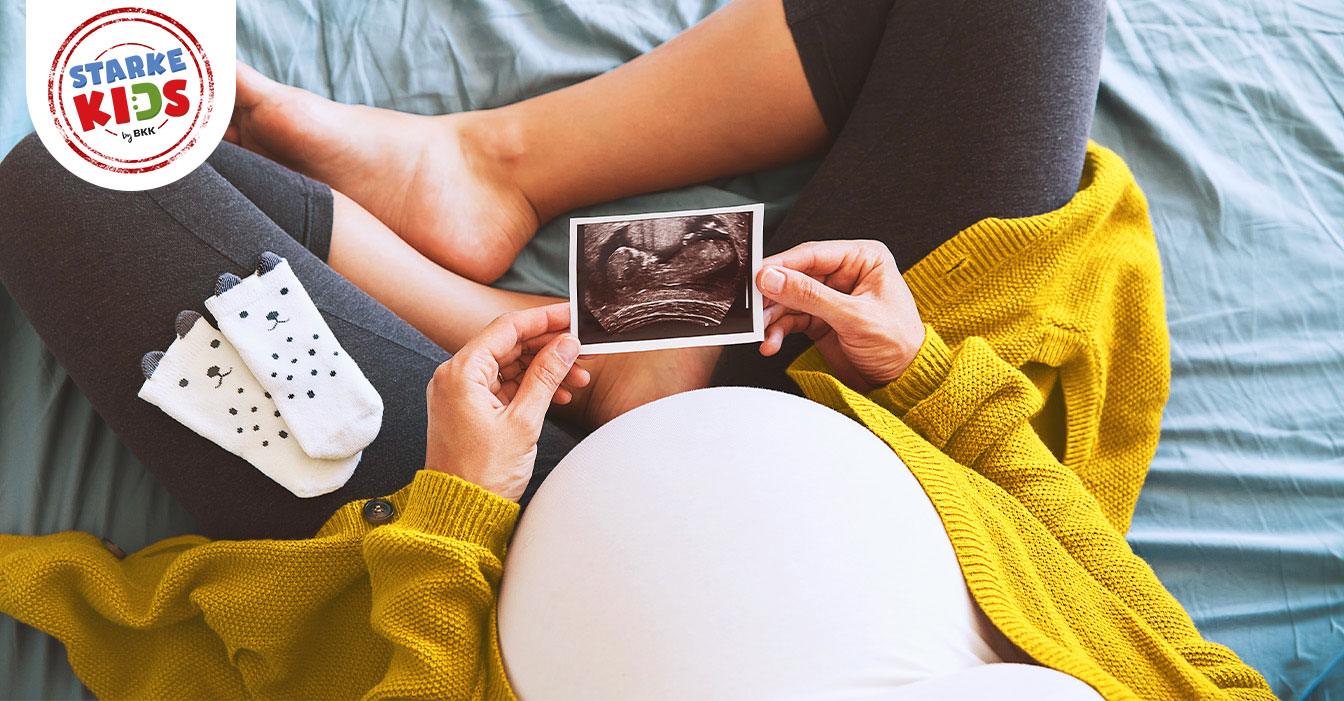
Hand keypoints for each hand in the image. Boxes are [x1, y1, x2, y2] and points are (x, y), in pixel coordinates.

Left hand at [424, 303, 589, 499]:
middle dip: (548, 348)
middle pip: (508, 345)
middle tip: (581, 352)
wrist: (460, 514)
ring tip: (577, 380)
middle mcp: (455, 377)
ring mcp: (460, 393)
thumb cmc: (483, 474)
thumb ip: (545, 377)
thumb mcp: (523, 422)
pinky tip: (558, 396)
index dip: (543, 319)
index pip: (507, 328)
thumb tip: (565, 345)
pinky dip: (529, 388)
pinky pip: (502, 386)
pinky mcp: (468, 409)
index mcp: (461, 373)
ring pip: (509, 366)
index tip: (571, 316)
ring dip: (543, 370)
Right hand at [756, 240, 924, 392]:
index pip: (813, 254)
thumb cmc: (898, 343)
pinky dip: (778, 331)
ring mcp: (830, 297)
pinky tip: (771, 342)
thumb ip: (811, 296)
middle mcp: (844, 273)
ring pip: (789, 298)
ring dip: (772, 316)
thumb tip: (772, 278)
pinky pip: (791, 319)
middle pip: (796, 275)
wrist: (904, 381)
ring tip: (760, 330)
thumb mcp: (854, 317)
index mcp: (863, 258)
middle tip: (752, 306)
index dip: (782, 264)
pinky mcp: (820, 319)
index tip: (756, 275)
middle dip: (773, 293)